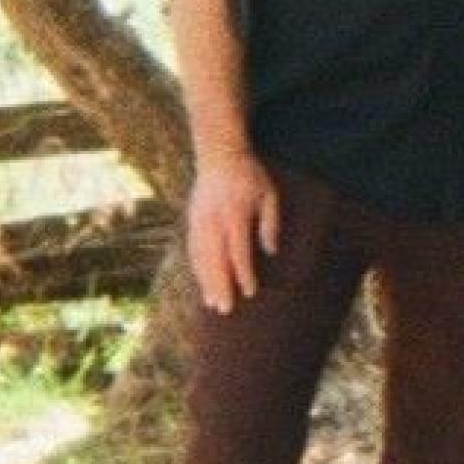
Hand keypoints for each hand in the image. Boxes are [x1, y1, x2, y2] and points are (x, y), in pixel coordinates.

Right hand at [186, 148, 278, 314]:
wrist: (218, 153)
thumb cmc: (250, 175)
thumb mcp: (269, 194)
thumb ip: (270, 223)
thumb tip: (270, 252)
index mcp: (236, 214)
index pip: (238, 251)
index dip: (243, 274)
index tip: (249, 292)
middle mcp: (215, 220)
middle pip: (216, 259)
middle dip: (220, 286)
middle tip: (225, 310)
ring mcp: (200, 220)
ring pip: (201, 257)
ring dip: (206, 282)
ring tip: (212, 303)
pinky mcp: (192, 219)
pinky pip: (193, 249)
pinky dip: (198, 268)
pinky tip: (203, 282)